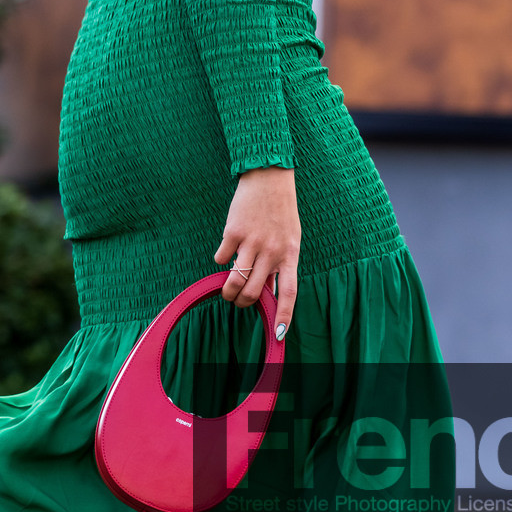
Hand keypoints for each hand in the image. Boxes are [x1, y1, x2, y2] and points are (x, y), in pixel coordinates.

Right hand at [215, 166, 298, 339]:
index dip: (282, 315)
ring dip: (227, 291)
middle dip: (242, 302)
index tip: (278, 335)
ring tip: (227, 290)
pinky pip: (221, 259)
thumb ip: (280, 265)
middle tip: (238, 300)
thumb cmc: (281, 211)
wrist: (268, 177)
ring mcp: (252, 242)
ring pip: (234, 282)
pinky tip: (226, 251)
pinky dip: (220, 260)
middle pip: (253, 292)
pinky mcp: (233, 233)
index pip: (288, 292)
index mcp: (290, 254)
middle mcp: (272, 251)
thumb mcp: (290, 239)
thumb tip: (269, 292)